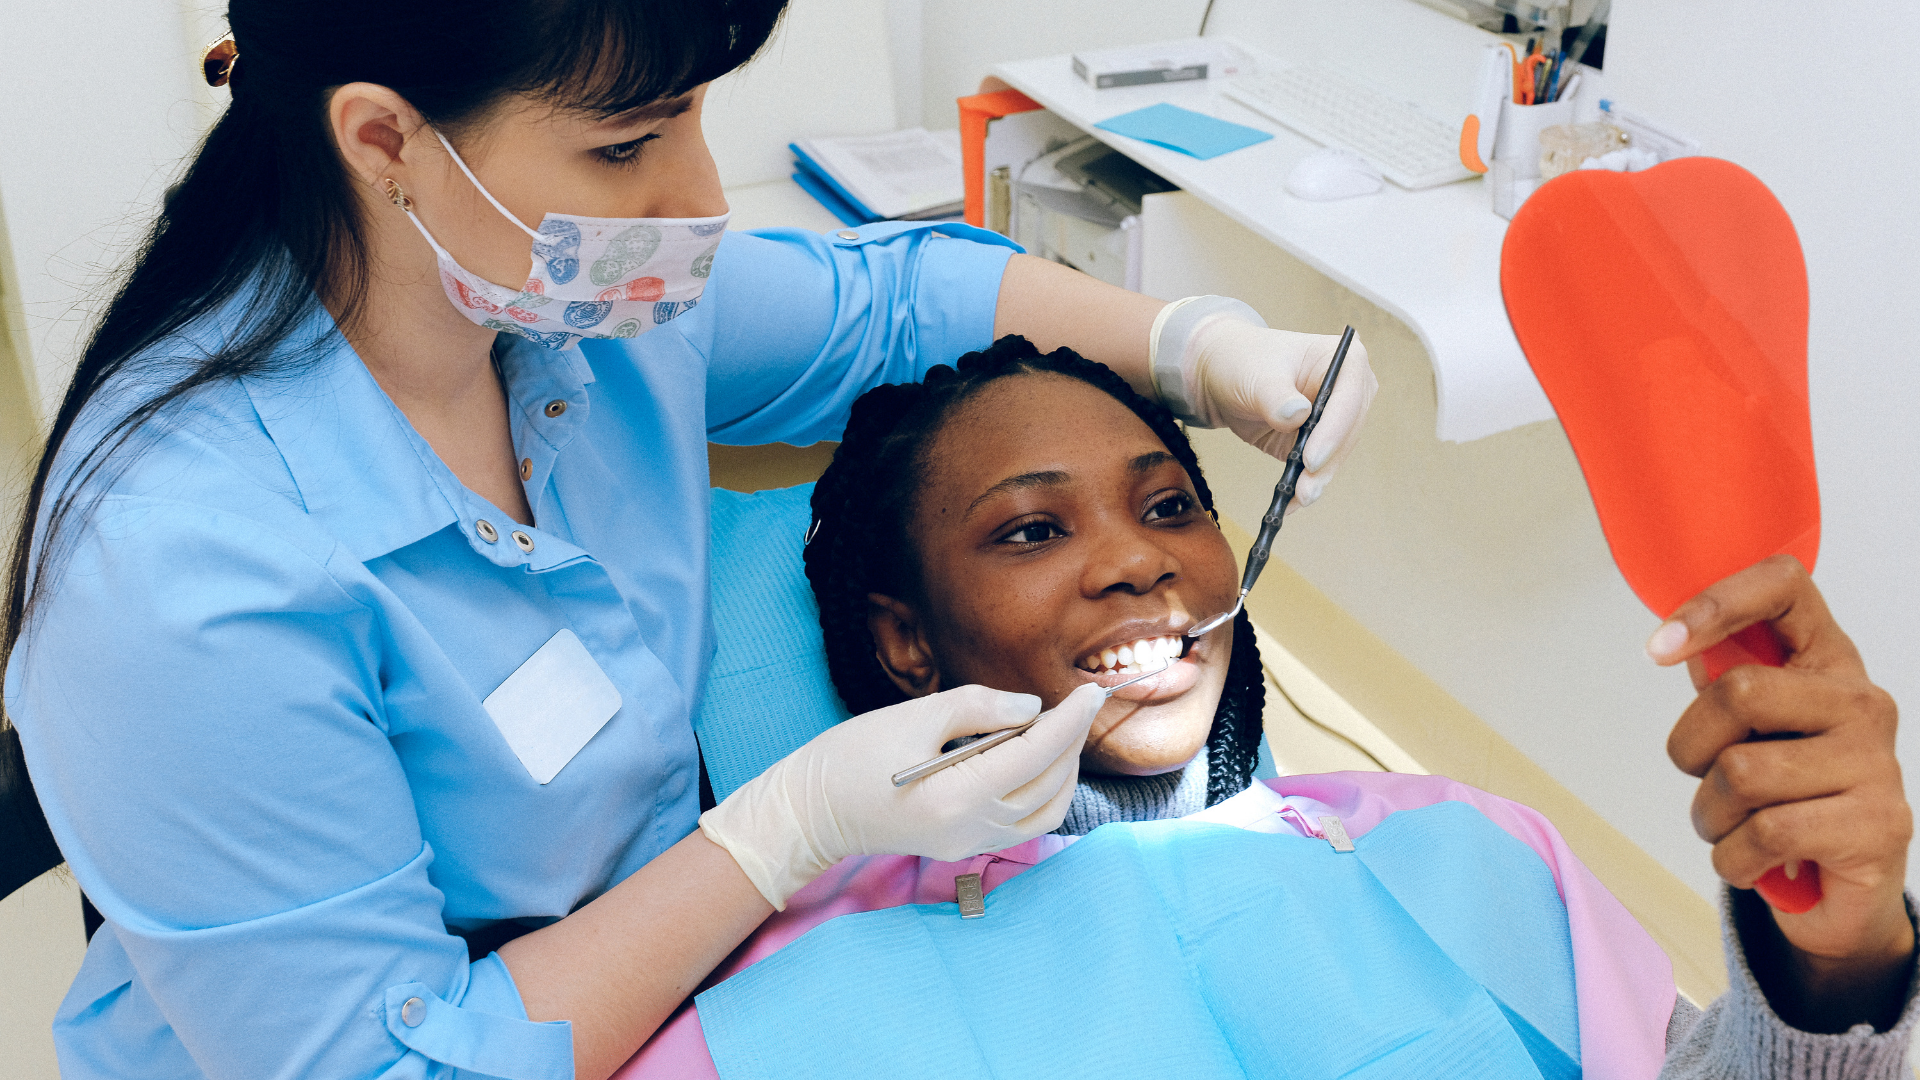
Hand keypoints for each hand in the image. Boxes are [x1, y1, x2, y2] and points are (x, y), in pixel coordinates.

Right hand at [699, 683, 1101, 907]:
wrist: (813, 811)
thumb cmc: (853, 756)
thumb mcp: (915, 716)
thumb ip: (980, 708)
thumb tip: (1032, 708)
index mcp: (960, 795)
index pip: (1039, 754)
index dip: (1072, 720)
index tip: (1092, 691)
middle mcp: (973, 828)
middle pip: (1051, 783)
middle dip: (1071, 741)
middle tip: (1073, 705)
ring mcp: (970, 844)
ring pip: (1048, 812)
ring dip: (1063, 771)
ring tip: (1054, 733)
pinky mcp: (965, 848)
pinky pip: (1026, 825)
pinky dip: (1043, 793)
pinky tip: (1033, 764)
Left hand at [1174, 316, 1377, 508]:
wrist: (1220, 375)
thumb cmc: (1242, 362)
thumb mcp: (1255, 375)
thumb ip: (1276, 396)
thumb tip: (1297, 415)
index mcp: (1342, 359)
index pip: (1348, 398)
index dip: (1333, 430)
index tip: (1312, 457)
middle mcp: (1348, 388)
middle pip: (1347, 431)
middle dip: (1327, 463)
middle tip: (1306, 488)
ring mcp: (1335, 417)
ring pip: (1336, 454)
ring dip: (1318, 479)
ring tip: (1298, 498)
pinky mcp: (1319, 440)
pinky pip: (1318, 467)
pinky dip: (1305, 484)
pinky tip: (1291, 501)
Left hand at [1651, 555, 1913, 1029]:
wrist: (1843, 892)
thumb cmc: (1786, 798)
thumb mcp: (1751, 729)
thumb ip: (1724, 680)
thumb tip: (1676, 643)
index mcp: (1827, 661)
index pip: (1784, 586)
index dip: (1714, 604)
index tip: (1659, 648)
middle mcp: (1862, 701)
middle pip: (1737, 692)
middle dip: (1691, 748)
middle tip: (1706, 779)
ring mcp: (1876, 763)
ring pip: (1740, 772)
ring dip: (1710, 815)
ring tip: (1735, 828)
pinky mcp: (1878, 825)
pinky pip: (1765, 832)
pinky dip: (1734, 859)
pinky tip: (1754, 861)